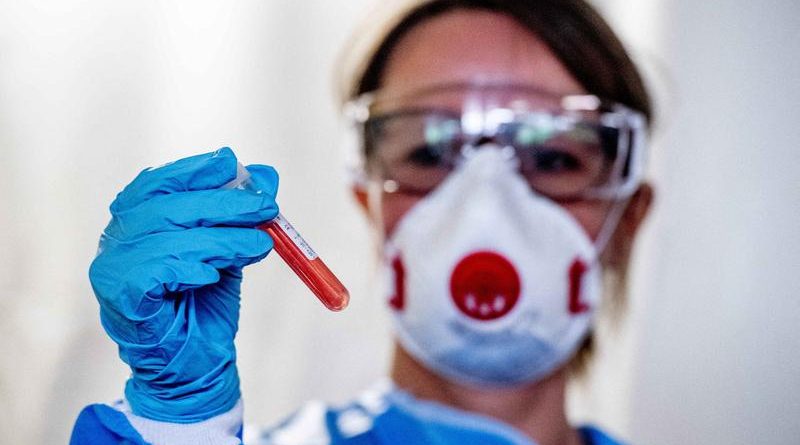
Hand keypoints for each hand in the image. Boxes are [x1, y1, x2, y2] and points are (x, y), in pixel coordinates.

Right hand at [89, 147, 278, 421]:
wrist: (196, 365)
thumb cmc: (205, 306)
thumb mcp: (230, 252)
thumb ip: (241, 216)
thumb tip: (267, 176)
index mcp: (138, 222)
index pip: (159, 183)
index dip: (195, 170)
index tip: (232, 164)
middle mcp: (118, 240)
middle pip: (166, 206)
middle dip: (223, 203)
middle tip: (267, 208)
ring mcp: (113, 268)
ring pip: (167, 238)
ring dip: (221, 239)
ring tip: (259, 246)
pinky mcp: (120, 297)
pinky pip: (155, 272)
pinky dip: (189, 267)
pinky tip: (212, 274)